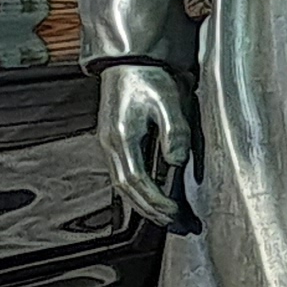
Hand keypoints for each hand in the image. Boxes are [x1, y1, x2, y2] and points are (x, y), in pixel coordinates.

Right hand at [100, 63, 194, 224]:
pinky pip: (123, 175)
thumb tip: (177, 163)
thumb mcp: (170, 102)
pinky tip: (152, 198)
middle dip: (151, 210)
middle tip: (176, 225)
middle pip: (127, 190)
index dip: (157, 201)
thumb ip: (175, 133)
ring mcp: (109, 144)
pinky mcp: (113, 141)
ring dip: (143, 204)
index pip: (137, 181)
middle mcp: (110, 145)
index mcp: (122, 138)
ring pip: (122, 185)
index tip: (176, 213)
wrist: (129, 61)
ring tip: (166, 218)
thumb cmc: (151, 80)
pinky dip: (137, 191)